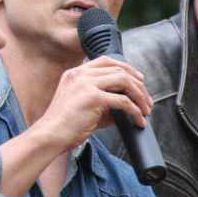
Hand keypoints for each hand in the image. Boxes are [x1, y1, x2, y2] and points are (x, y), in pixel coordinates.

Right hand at [33, 55, 150, 151]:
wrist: (50, 135)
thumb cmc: (63, 126)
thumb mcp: (82, 106)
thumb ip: (101, 101)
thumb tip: (126, 106)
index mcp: (74, 73)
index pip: (105, 61)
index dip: (125, 67)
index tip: (138, 79)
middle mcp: (80, 75)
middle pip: (119, 69)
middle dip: (138, 84)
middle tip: (147, 99)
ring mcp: (86, 84)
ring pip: (124, 81)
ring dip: (140, 95)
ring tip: (145, 110)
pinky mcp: (93, 98)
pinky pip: (123, 101)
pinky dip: (135, 111)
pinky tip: (138, 120)